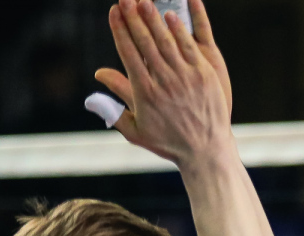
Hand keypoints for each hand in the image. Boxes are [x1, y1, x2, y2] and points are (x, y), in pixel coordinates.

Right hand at [94, 0, 233, 169]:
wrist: (205, 152)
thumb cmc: (167, 141)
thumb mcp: (135, 128)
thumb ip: (114, 102)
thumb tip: (98, 75)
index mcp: (144, 93)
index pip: (128, 53)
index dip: (119, 30)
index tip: (113, 12)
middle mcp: (164, 82)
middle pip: (145, 42)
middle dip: (133, 17)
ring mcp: (186, 77)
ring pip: (167, 41)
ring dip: (154, 18)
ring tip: (144, 1)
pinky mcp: (205, 75)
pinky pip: (190, 47)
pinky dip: (179, 30)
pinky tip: (170, 15)